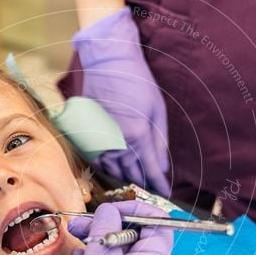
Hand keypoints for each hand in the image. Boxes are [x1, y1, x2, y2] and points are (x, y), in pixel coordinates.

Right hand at [74, 7, 170, 195]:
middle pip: (132, 173)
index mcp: (138, 135)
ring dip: (126, 177)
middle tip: (152, 192)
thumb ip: (160, 141)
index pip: (150, 169)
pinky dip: (109, 167)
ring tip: (136, 182)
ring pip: (113, 169)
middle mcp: (117, 142)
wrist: (108, 62)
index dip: (159, 183)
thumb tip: (162, 166)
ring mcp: (100, 139)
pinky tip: (116, 169)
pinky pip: (99, 160)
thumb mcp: (157, 109)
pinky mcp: (89, 135)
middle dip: (144, 183)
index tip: (166, 192)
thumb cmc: (137, 81)